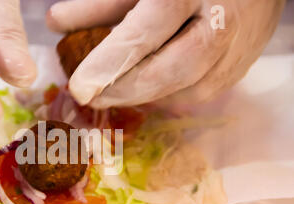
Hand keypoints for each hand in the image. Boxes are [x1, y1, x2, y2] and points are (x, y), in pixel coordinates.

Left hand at [47, 0, 284, 107]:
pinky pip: (202, 92)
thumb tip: (57, 23)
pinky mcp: (241, 67)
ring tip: (116, 90)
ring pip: (188, 90)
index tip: (79, 89)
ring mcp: (237, 48)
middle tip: (90, 98)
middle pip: (171, 71)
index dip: (109, 65)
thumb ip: (100, 3)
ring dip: (147, 96)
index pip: (145, 35)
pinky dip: (170, 94)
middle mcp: (221, 21)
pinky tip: (149, 86)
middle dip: (125, 91)